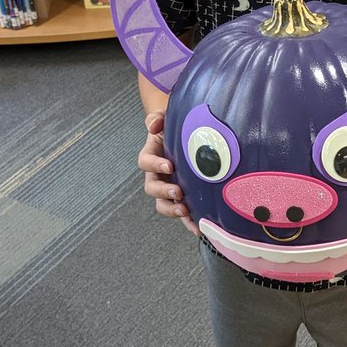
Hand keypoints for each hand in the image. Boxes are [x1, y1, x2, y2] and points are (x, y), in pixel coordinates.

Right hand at [139, 112, 199, 236]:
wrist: (186, 136)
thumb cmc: (173, 127)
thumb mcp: (164, 118)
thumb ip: (157, 118)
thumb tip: (154, 124)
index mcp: (151, 156)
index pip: (146, 162)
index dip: (155, 165)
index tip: (169, 165)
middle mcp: (157, 175)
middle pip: (152, 188)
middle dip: (164, 192)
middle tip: (177, 192)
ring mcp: (168, 188)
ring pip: (163, 204)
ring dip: (173, 210)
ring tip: (185, 211)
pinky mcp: (182, 198)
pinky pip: (182, 213)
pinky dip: (189, 222)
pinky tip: (200, 228)